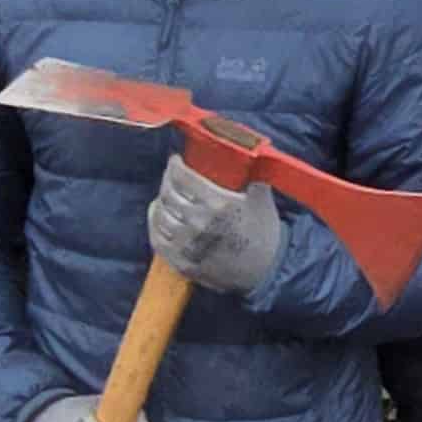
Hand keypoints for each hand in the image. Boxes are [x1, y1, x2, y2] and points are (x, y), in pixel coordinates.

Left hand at [148, 154, 282, 295]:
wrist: (267, 270)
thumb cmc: (264, 231)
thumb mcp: (261, 197)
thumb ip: (251, 171)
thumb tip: (245, 150)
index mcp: (219, 203)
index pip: (183, 178)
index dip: (174, 166)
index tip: (175, 161)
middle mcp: (200, 223)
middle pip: (169, 194)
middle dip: (167, 180)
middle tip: (171, 176)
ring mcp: (189, 245)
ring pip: (160, 215)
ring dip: (160, 201)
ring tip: (165, 195)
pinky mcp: (183, 263)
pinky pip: (157, 239)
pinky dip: (154, 223)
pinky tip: (158, 215)